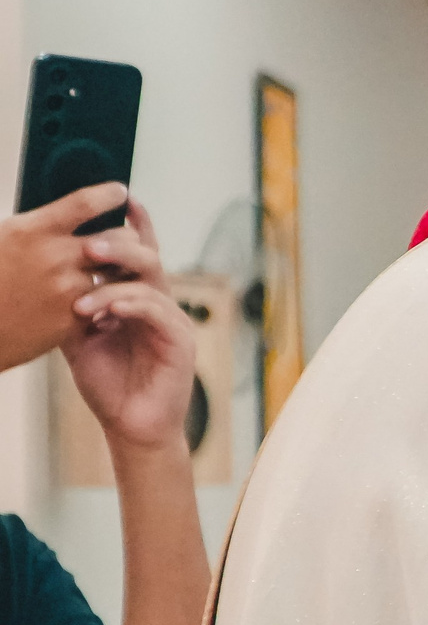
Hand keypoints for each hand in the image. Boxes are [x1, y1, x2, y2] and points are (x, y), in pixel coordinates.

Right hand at [0, 181, 131, 372]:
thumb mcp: (3, 240)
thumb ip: (36, 227)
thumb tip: (69, 214)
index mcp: (30, 231)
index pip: (85, 203)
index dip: (108, 194)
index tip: (119, 191)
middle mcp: (54, 257)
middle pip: (118, 237)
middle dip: (125, 237)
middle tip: (124, 239)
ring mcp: (68, 289)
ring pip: (117, 271)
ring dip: (118, 269)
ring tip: (114, 269)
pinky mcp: (75, 318)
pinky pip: (105, 299)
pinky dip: (107, 296)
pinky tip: (99, 296)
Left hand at [64, 200, 197, 452]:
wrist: (131, 427)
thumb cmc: (109, 384)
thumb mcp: (80, 338)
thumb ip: (76, 305)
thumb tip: (51, 271)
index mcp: (137, 299)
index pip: (138, 254)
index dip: (132, 225)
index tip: (119, 197)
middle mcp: (159, 304)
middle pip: (147, 257)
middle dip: (120, 243)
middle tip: (91, 241)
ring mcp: (172, 321)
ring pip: (152, 279)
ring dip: (117, 276)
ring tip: (85, 284)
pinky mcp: (179, 342)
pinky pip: (156, 311)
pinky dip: (128, 305)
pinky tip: (102, 310)